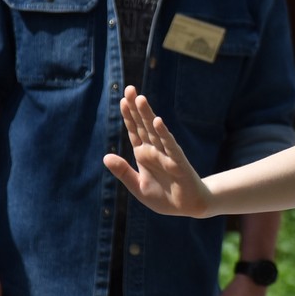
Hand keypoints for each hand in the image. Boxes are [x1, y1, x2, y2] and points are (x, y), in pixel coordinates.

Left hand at [104, 86, 210, 216]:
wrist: (188, 206)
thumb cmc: (164, 197)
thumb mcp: (137, 187)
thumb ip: (123, 172)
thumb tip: (105, 157)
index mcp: (144, 154)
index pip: (134, 131)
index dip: (128, 116)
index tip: (123, 99)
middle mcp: (154, 150)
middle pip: (143, 125)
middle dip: (136, 108)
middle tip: (130, 88)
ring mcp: (166, 154)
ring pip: (154, 131)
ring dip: (147, 115)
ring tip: (141, 99)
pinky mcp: (177, 162)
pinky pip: (169, 145)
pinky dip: (163, 133)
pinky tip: (157, 121)